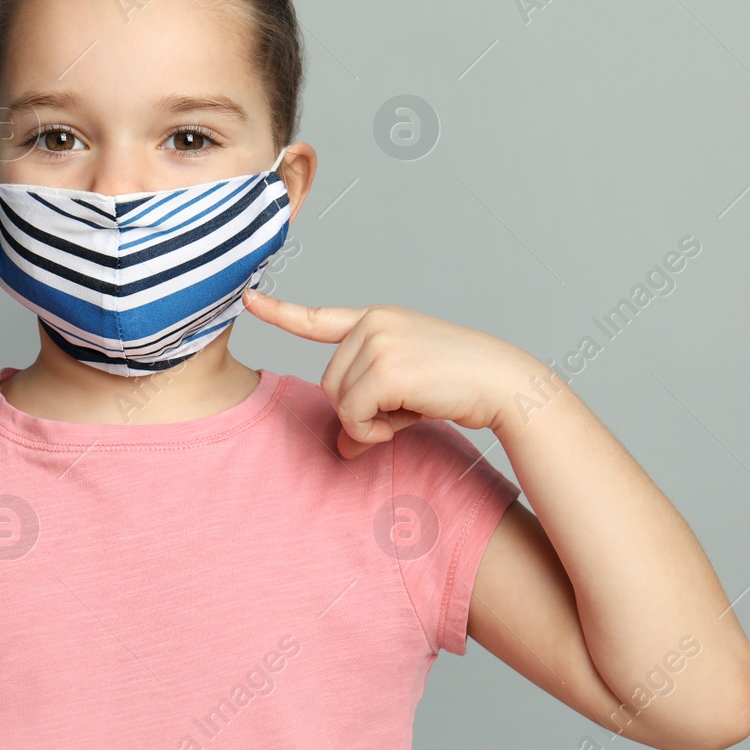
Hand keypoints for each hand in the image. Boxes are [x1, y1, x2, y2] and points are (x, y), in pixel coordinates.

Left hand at [240, 288, 534, 458]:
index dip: (280, 313)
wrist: (502, 383)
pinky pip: (354, 416)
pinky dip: (374, 431)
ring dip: (368, 422)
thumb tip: (340, 450)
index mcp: (376, 320)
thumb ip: (367, 410)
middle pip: (328, 383)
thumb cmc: (458, 386)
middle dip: (357, 409)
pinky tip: (406, 421)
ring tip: (409, 410)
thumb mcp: (405, 393)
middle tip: (402, 410)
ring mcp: (378, 342)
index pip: (318, 318)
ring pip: (338, 401)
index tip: (248, 299)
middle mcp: (372, 323)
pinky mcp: (384, 368)